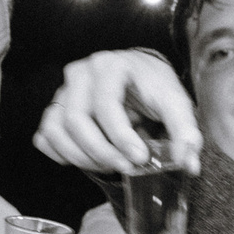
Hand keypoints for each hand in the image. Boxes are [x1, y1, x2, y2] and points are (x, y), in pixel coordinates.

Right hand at [33, 49, 202, 175]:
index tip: (140, 158)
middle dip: (101, 151)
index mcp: (110, 66)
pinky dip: (61, 154)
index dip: (121, 136)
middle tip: (126, 168)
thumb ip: (185, 130)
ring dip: (82, 157)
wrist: (138, 77)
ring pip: (57, 130)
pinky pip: (45, 137)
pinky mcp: (54, 110)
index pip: (105, 104)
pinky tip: (86, 159)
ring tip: (110, 165)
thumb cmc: (154, 88)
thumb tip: (188, 164)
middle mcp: (80, 74)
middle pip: (76, 119)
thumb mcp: (175, 102)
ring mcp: (63, 92)